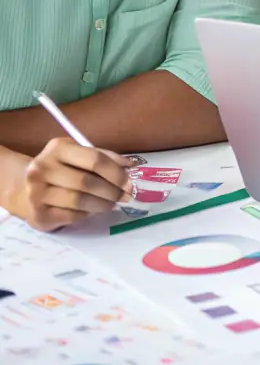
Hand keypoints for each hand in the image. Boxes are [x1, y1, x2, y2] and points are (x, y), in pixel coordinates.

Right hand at [16, 139, 131, 231]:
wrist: (22, 189)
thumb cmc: (59, 169)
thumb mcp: (78, 155)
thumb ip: (104, 157)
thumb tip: (131, 165)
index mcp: (57, 148)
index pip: (94, 160)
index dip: (116, 172)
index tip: (129, 182)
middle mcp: (43, 168)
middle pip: (87, 182)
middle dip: (112, 191)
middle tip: (125, 197)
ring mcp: (37, 193)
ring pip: (80, 201)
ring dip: (102, 204)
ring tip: (111, 204)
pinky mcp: (38, 214)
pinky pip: (71, 216)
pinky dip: (87, 214)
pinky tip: (91, 210)